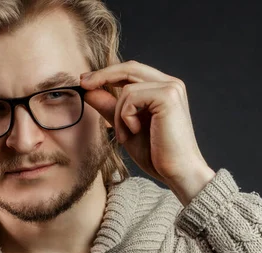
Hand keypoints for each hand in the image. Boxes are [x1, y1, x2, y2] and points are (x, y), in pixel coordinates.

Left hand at [81, 61, 214, 204]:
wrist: (177, 173)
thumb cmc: (157, 155)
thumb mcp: (126, 127)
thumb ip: (110, 108)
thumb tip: (89, 91)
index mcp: (164, 89)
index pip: (133, 71)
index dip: (108, 73)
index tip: (85, 82)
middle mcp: (171, 84)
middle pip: (130, 68)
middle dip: (103, 76)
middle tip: (83, 85)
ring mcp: (171, 88)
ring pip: (127, 88)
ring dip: (118, 115)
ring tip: (126, 136)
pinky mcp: (167, 96)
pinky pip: (131, 97)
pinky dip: (125, 117)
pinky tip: (135, 131)